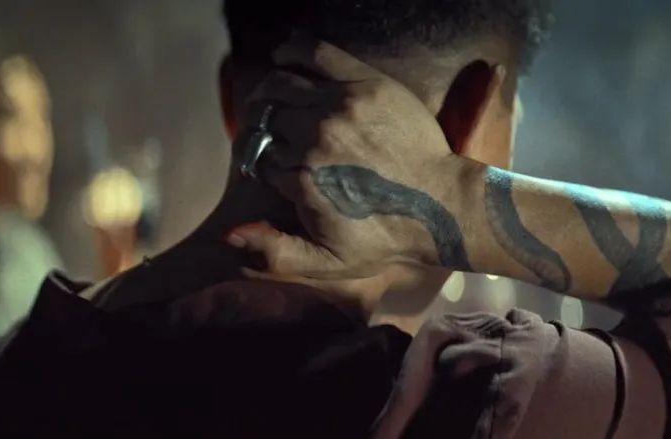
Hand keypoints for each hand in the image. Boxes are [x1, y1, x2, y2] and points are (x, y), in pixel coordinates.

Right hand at [227, 38, 475, 280]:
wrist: (440, 205)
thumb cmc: (386, 237)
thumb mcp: (327, 261)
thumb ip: (274, 254)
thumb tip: (229, 235)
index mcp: (303, 179)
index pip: (260, 158)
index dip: (264, 164)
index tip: (276, 168)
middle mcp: (317, 140)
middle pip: (265, 120)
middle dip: (263, 128)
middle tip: (273, 133)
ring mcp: (341, 108)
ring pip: (281, 86)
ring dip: (270, 93)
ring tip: (274, 101)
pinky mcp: (367, 85)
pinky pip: (315, 54)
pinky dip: (292, 50)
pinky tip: (283, 55)